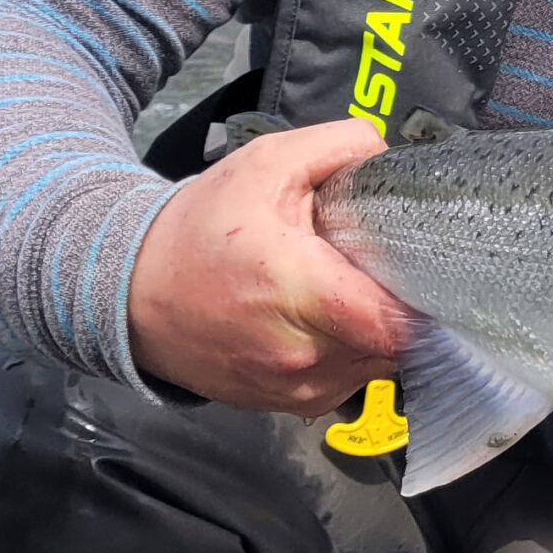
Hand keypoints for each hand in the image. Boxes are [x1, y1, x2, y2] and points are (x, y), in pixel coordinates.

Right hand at [126, 117, 412, 414]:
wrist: (129, 292)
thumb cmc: (199, 228)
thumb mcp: (265, 163)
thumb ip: (338, 146)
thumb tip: (389, 155)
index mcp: (296, 289)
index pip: (394, 322)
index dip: (423, 298)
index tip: (422, 269)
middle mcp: (298, 352)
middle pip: (394, 344)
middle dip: (400, 308)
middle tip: (383, 271)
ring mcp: (291, 388)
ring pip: (373, 367)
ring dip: (374, 333)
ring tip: (346, 292)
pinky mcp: (283, 406)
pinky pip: (344, 383)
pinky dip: (348, 354)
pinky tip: (325, 320)